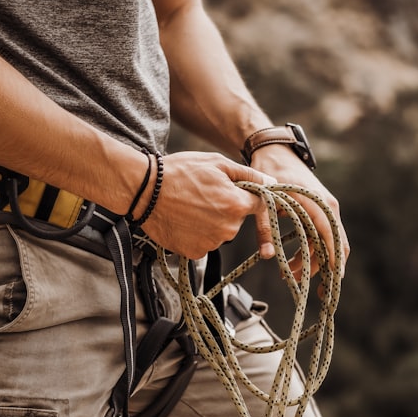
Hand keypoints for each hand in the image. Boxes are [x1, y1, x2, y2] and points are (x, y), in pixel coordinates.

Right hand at [140, 151, 275, 258]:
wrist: (144, 191)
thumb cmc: (180, 172)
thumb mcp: (217, 163)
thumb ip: (249, 176)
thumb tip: (273, 183)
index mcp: (237, 205)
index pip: (258, 205)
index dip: (246, 196)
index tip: (233, 191)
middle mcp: (228, 228)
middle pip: (237, 220)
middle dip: (226, 209)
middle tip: (203, 194)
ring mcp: (211, 243)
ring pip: (220, 232)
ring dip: (211, 222)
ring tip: (189, 206)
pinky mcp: (194, 252)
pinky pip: (203, 244)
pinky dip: (196, 234)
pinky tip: (183, 220)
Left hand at [248, 145, 349, 279]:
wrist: (274, 150)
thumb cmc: (270, 171)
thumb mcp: (265, 200)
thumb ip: (266, 226)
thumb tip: (268, 255)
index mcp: (319, 204)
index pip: (333, 239)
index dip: (334, 264)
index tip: (330, 285)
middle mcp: (328, 207)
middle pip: (334, 246)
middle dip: (326, 270)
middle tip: (311, 290)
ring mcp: (325, 209)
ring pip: (325, 244)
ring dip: (311, 261)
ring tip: (288, 273)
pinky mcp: (318, 210)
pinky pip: (319, 236)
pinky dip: (309, 251)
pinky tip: (293, 262)